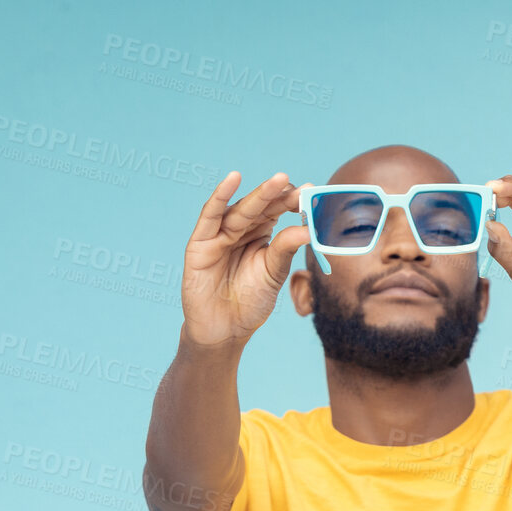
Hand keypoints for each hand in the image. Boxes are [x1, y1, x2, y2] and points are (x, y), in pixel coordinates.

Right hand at [179, 171, 308, 348]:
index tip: (311, 193)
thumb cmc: (250, 303)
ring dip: (259, 194)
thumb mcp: (273, 273)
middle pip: (260, 207)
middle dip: (279, 195)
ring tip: (278, 181)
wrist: (225, 331)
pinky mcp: (200, 243)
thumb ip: (285, 249)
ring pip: (240, 209)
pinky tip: (233, 179)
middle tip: (300, 187)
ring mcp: (218, 235)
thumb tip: (308, 228)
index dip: (292, 202)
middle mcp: (239, 230)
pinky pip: (209, 215)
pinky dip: (220, 196)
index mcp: (259, 235)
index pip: (276, 211)